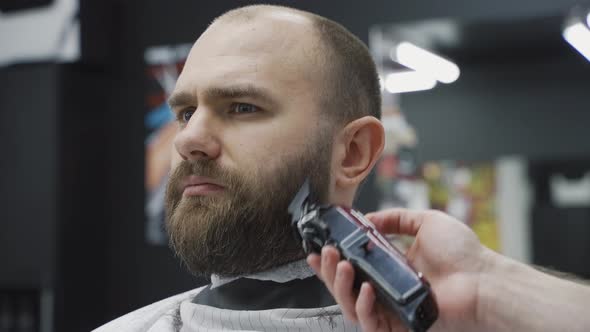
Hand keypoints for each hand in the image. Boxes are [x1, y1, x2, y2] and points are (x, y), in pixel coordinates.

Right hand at [307, 209, 494, 331]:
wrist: (483, 280)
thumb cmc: (462, 254)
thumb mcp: (427, 222)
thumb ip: (397, 218)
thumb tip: (370, 218)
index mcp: (390, 267)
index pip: (352, 267)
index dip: (331, 261)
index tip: (318, 250)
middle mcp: (387, 288)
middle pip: (345, 287)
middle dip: (330, 271)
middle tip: (327, 253)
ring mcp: (391, 308)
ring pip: (350, 306)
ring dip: (340, 287)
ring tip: (343, 266)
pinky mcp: (398, 326)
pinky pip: (370, 323)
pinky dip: (362, 307)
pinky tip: (365, 289)